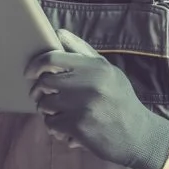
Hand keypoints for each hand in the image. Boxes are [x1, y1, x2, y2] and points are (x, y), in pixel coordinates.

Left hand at [26, 30, 168, 168]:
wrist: (139, 136)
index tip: (29, 73)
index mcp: (95, 66)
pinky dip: (56, 128)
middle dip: (40, 92)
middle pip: (44, 82)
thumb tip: (58, 32)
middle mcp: (88, 83)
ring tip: (62, 114)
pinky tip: (68, 130)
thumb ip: (83, 52)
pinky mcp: (78, 127)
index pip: (52, 58)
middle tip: (45, 98)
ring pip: (45, 104)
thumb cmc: (120, 101)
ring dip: (49, 111)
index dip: (35, 65)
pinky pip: (51, 124)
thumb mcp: (109, 71)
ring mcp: (82, 105)